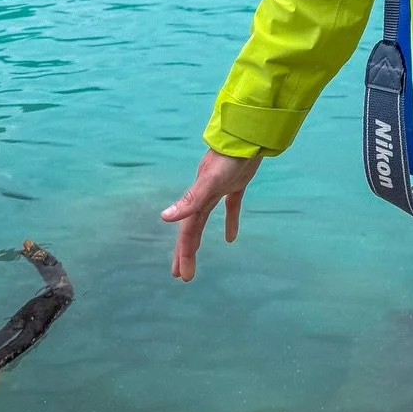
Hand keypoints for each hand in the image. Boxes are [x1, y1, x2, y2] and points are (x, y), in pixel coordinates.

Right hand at [161, 148, 261, 280]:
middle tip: (182, 276)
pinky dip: (229, 221)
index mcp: (197, 198)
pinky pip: (230, 207)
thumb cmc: (229, 158)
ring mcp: (219, 188)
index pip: (187, 231)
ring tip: (195, 257)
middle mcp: (204, 194)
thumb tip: (164, 218)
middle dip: (186, 251)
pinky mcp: (236, 184)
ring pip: (205, 218)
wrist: (248, 135)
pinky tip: (231, 238)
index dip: (183, 253)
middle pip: (192, 228)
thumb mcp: (209, 181)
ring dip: (199, 238)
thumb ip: (190, 200)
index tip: (181, 275)